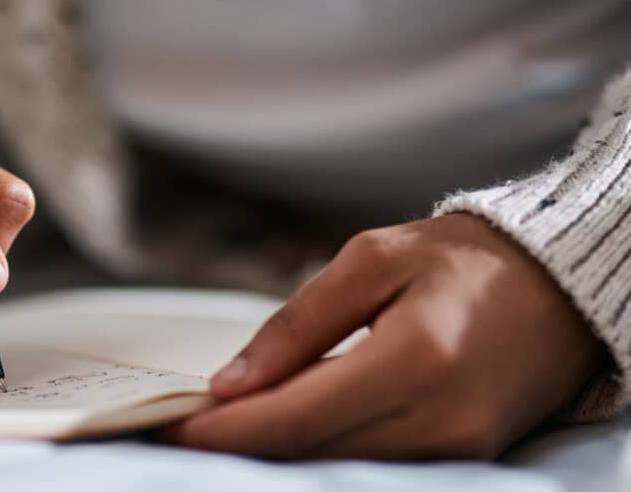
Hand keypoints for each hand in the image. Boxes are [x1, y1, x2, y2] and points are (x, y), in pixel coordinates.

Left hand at [166, 214, 604, 458]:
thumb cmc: (462, 259)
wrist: (559, 286)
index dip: (222, 431)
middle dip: (236, 445)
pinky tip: (288, 423)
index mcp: (414, 360)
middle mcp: (440, 420)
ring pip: (338, 468)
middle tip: (180, 425)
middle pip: (309, 454)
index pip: (293, 417)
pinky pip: (375, 465)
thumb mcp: (372, 261)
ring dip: (274, 450)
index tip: (166, 424)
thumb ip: (297, 324)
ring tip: (224, 422)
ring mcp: (459, 448)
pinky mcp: (466, 456)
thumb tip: (231, 383)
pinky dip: (322, 449)